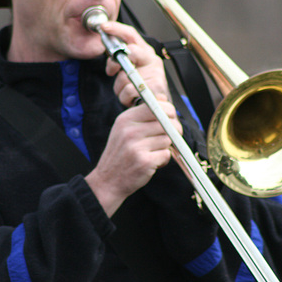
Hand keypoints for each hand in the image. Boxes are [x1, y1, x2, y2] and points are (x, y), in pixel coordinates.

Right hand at [85, 95, 182, 216]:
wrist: (108, 181)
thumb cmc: (120, 154)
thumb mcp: (123, 129)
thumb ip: (142, 115)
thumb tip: (162, 100)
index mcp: (125, 119)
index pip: (155, 106)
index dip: (168, 111)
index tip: (170, 117)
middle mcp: (130, 131)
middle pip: (166, 123)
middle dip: (173, 130)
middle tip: (170, 137)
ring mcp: (136, 146)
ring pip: (167, 139)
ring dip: (165, 147)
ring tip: (153, 152)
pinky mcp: (144, 161)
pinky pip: (166, 155)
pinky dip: (163, 160)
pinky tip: (152, 162)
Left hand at [98, 21, 169, 105]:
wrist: (157, 106)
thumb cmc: (143, 86)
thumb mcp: (131, 70)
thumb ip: (121, 61)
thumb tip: (112, 59)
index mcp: (145, 52)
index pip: (131, 34)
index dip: (116, 29)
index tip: (103, 27)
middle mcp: (152, 60)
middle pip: (130, 51)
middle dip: (115, 63)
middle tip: (113, 71)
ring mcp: (155, 73)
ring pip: (124, 76)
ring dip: (119, 87)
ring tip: (126, 91)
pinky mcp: (155, 87)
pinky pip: (129, 90)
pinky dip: (125, 97)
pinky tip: (131, 99)